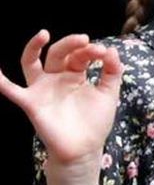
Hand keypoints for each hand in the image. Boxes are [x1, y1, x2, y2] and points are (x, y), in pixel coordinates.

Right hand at [0, 31, 121, 175]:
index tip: (103, 52)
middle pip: (58, 53)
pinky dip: (2, 82)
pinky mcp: (32, 103)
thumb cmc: (95, 121)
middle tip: (84, 39)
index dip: (91, 50)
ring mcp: (42, 89)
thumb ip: (112, 72)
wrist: (84, 150)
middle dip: (70, 43)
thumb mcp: (108, 94)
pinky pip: (12, 91)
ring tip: (43, 34)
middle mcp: (56, 78)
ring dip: (34, 47)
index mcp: (75, 74)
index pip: (79, 55)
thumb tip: (112, 50)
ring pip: (31, 63)